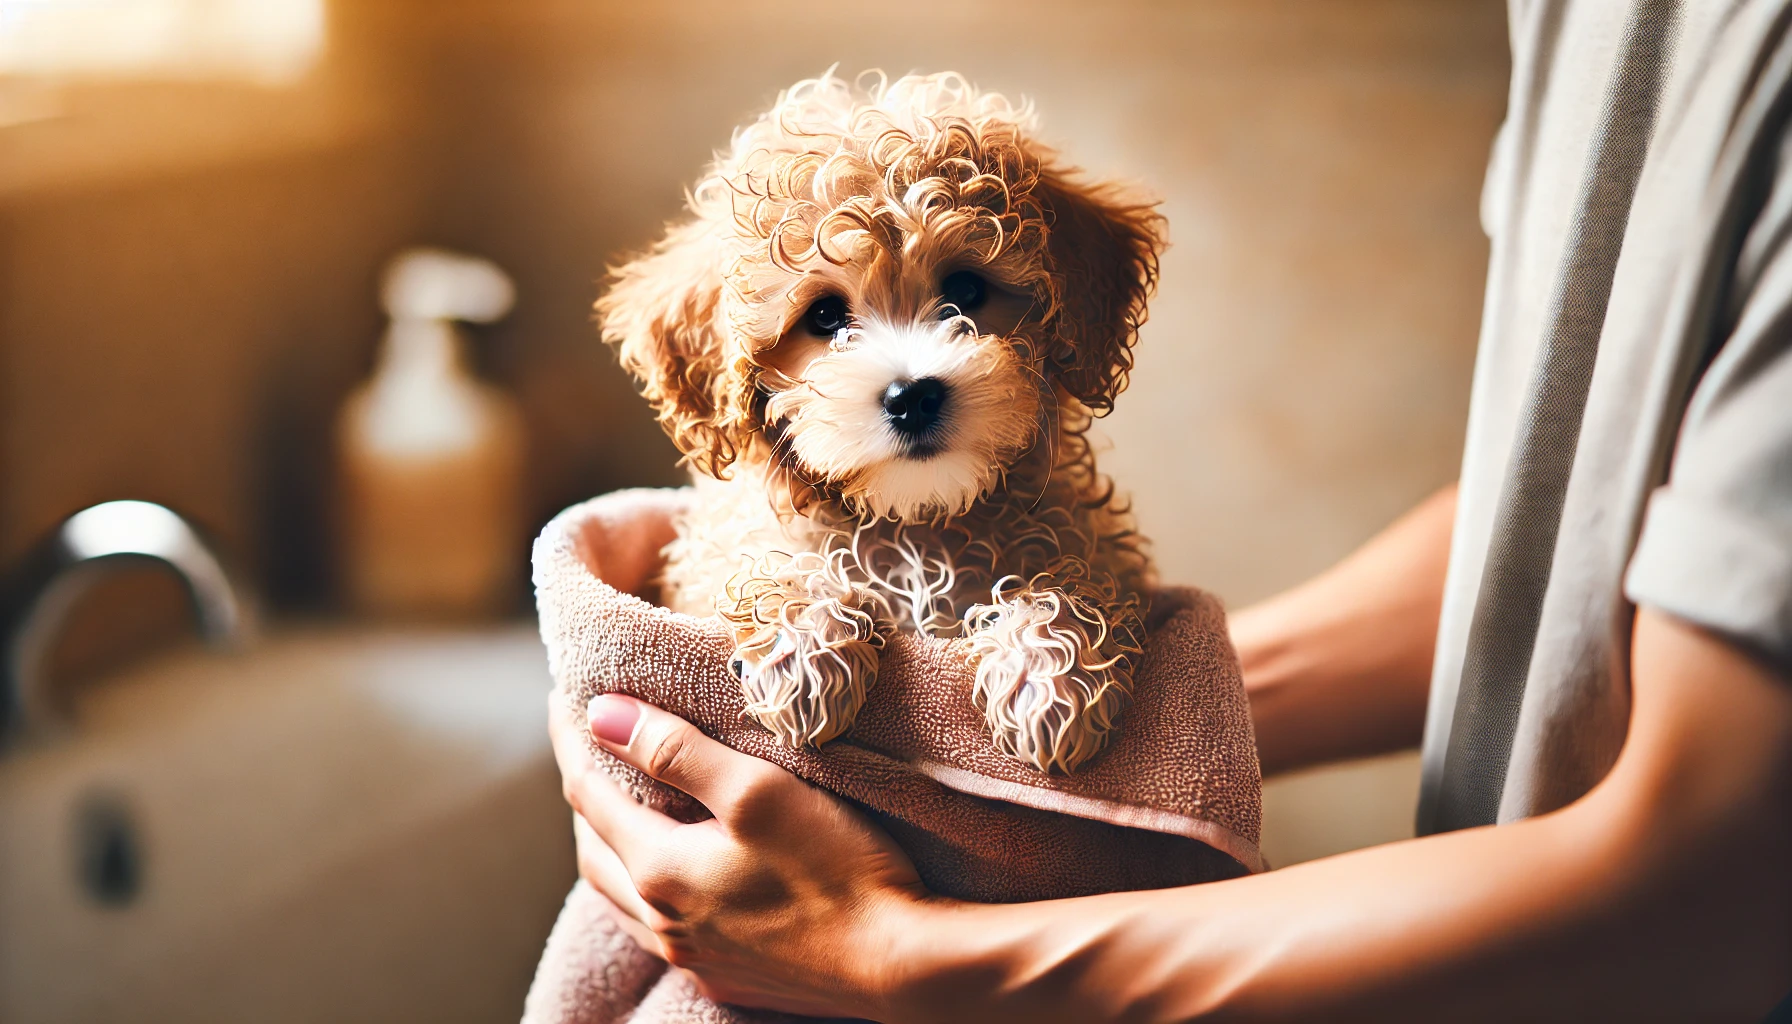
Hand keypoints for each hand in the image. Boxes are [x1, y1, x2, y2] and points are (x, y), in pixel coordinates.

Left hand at [548, 691, 933, 1017]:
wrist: (900, 965)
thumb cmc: (837, 868)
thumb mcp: (758, 788)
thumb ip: (675, 749)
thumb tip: (601, 716)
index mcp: (660, 870)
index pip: (588, 794)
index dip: (572, 740)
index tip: (564, 696)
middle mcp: (664, 922)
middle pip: (595, 851)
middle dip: (586, 797)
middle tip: (592, 750)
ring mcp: (696, 958)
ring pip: (623, 898)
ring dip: (612, 849)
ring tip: (624, 809)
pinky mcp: (730, 978)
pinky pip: (661, 930)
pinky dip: (647, 892)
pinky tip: (676, 880)